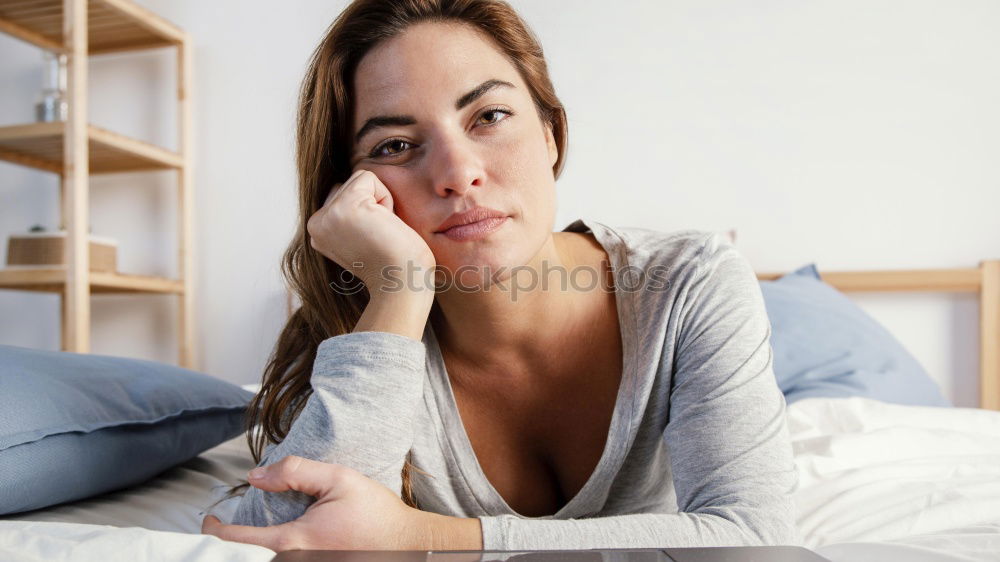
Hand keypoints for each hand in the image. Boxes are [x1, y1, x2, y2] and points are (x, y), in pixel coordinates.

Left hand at [201, 455, 430, 550]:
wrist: (405, 544)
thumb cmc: (375, 513)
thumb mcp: (338, 479)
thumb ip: (295, 473)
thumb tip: (255, 476)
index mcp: (294, 542)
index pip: (238, 541)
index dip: (215, 532)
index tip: (208, 521)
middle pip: (246, 559)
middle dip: (227, 548)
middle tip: (219, 533)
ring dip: (248, 553)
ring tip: (240, 540)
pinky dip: (267, 555)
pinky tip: (267, 547)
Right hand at [307, 169, 435, 294]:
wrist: (403, 283)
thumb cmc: (396, 263)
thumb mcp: (361, 236)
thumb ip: (350, 216)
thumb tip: (359, 184)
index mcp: (319, 232)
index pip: (344, 194)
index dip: (369, 211)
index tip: (373, 240)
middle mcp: (316, 224)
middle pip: (350, 184)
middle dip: (374, 204)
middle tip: (380, 236)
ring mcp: (327, 216)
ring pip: (360, 180)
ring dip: (381, 201)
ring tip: (382, 232)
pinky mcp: (344, 207)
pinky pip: (368, 177)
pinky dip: (386, 198)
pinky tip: (384, 225)